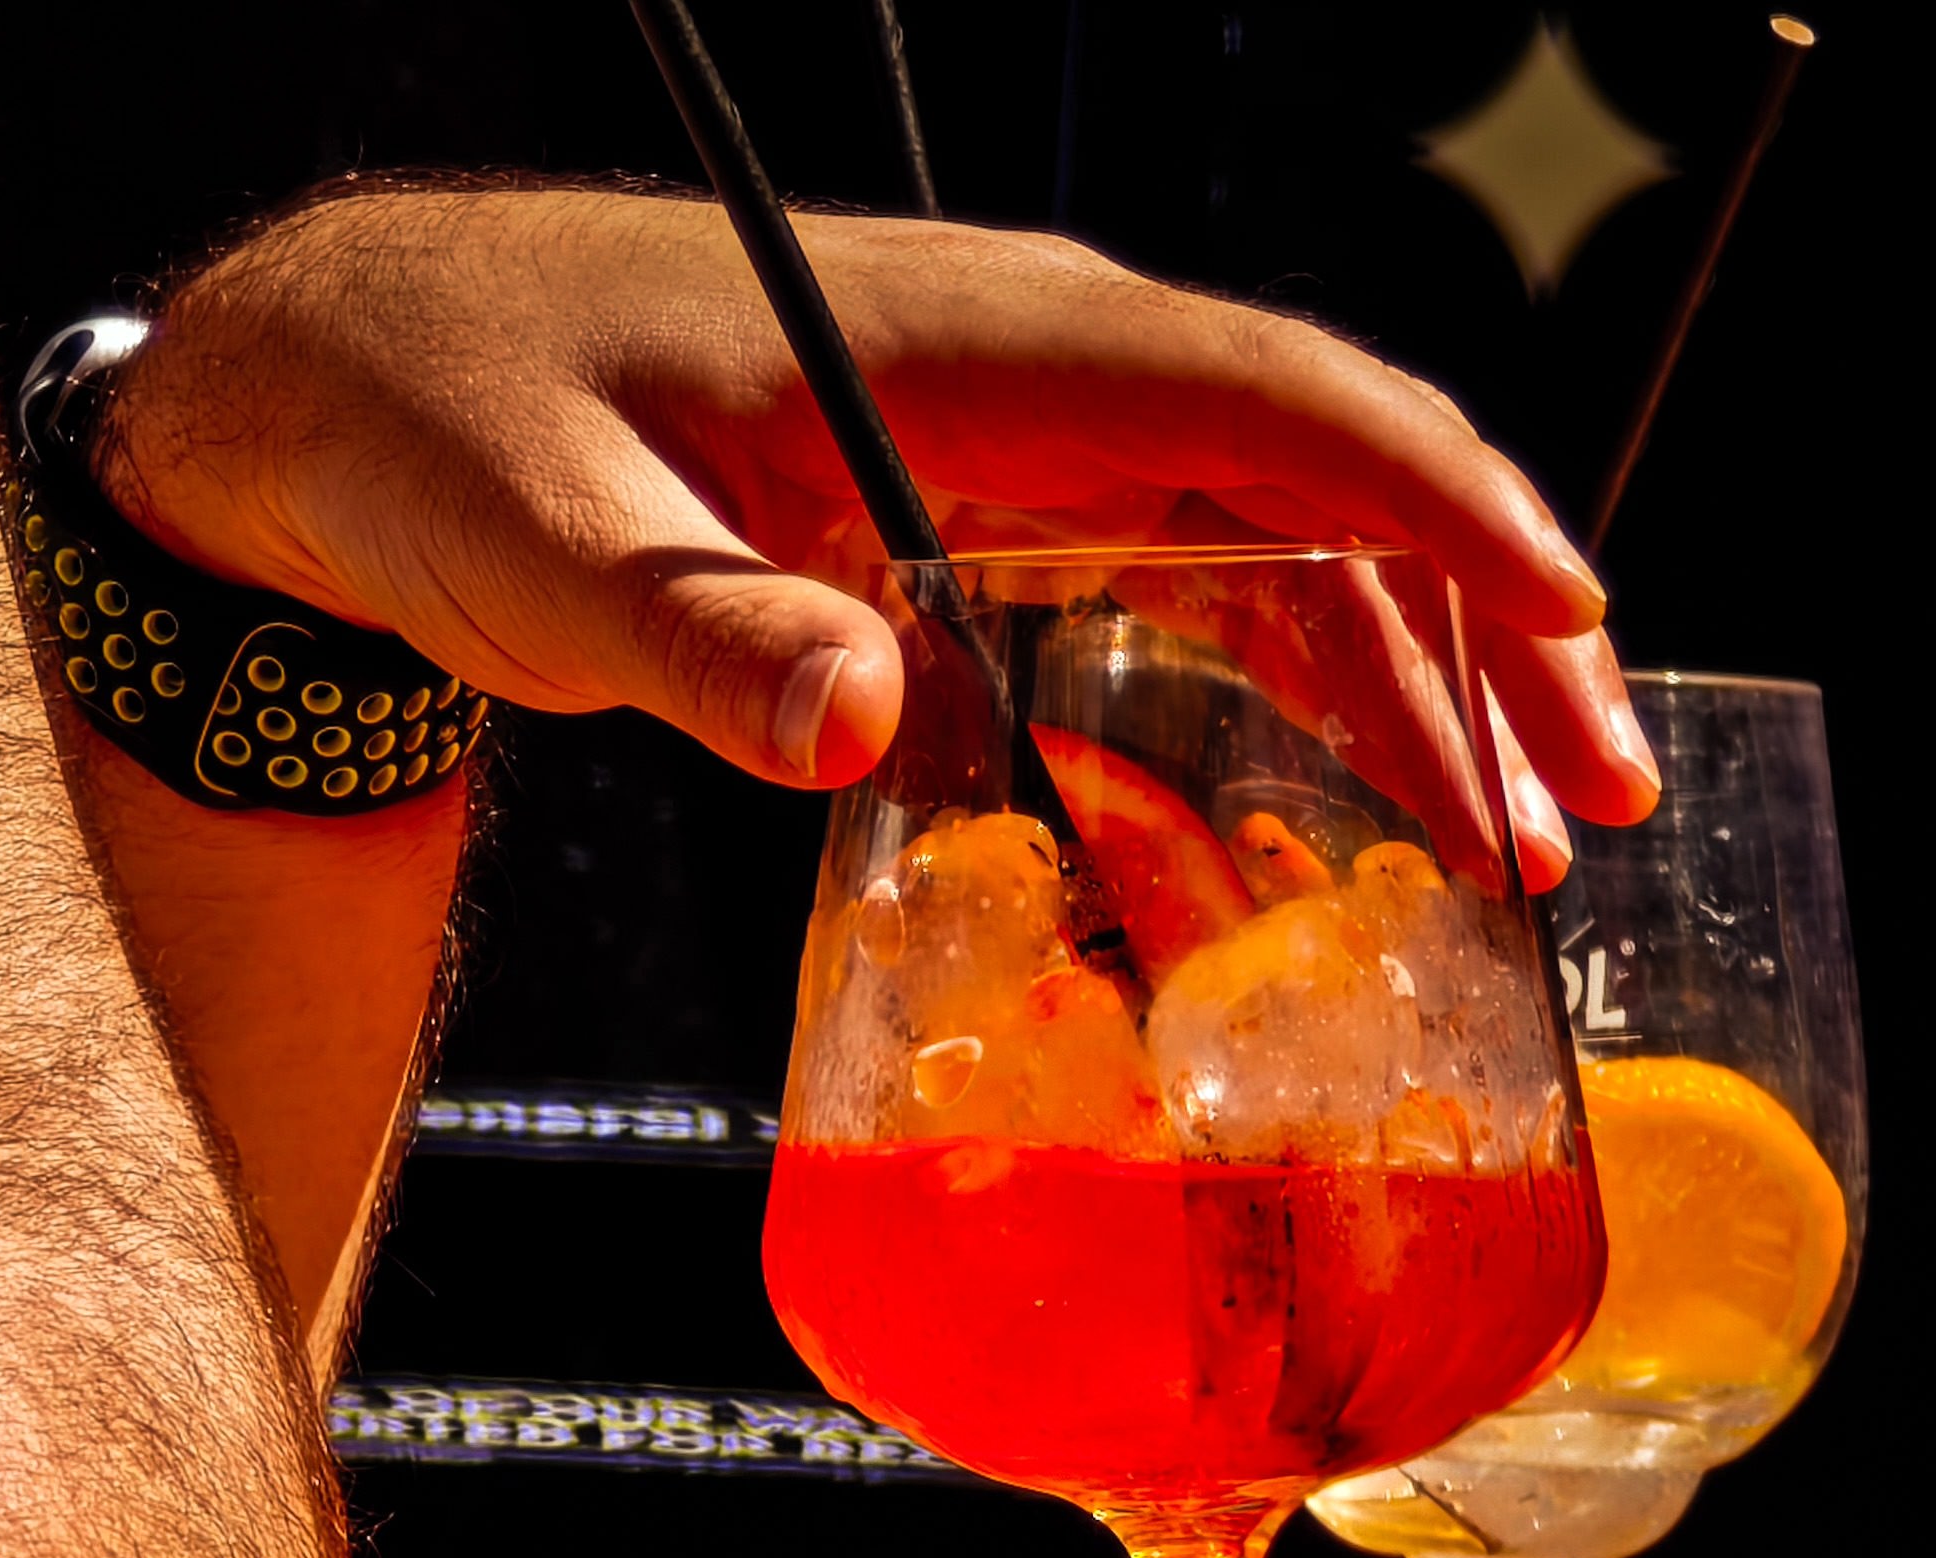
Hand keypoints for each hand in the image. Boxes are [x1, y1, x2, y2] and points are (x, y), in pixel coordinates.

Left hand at [96, 187, 1656, 883]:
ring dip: (1404, 681)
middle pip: (1325, 479)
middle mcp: (1024, 375)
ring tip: (1510, 835)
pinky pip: (1173, 595)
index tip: (1567, 638)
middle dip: (1479, 632)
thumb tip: (851, 720)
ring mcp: (1003, 443)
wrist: (350, 398)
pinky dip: (1272, 695)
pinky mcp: (965, 517)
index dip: (1445, 515)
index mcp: (968, 346)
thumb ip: (698, 639)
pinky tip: (1325, 808)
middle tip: (1585, 801)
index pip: (1274, 403)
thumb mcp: (546, 549)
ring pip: (1271, 542)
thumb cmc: (444, 429)